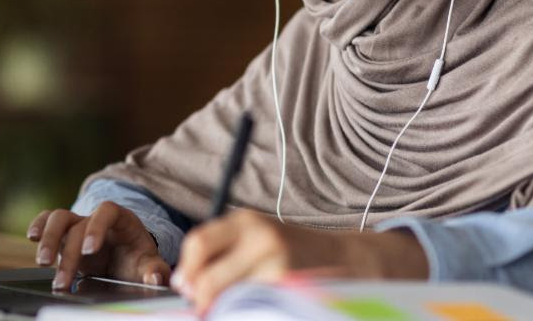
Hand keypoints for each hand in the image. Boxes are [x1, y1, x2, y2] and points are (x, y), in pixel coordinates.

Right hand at [27, 202, 169, 290]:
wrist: (125, 257)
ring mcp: (78, 224)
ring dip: (48, 239)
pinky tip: (31, 238)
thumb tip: (156, 276)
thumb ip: (153, 269)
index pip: (107, 211)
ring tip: (43, 263)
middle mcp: (96, 218)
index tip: (90, 249)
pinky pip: (47, 220)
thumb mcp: (147, 263)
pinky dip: (38, 225)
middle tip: (63, 279)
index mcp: (121, 219)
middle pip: (77, 223)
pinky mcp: (64, 233)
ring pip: (58, 218)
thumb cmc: (135, 258)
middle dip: (68, 252)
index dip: (97, 227)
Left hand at [170, 209, 427, 313]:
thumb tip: (185, 281)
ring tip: (232, 307)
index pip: (199, 242)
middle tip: (201, 307)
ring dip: (223, 307)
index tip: (185, 287)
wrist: (347, 258)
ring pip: (229, 297)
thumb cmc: (293, 251)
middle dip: (200, 298)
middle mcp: (262, 238)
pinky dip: (246, 311)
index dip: (187, 270)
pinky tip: (252, 309)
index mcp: (247, 221)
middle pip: (209, 277)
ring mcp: (278, 266)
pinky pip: (254, 307)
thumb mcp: (257, 237)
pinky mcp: (291, 289)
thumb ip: (222, 251)